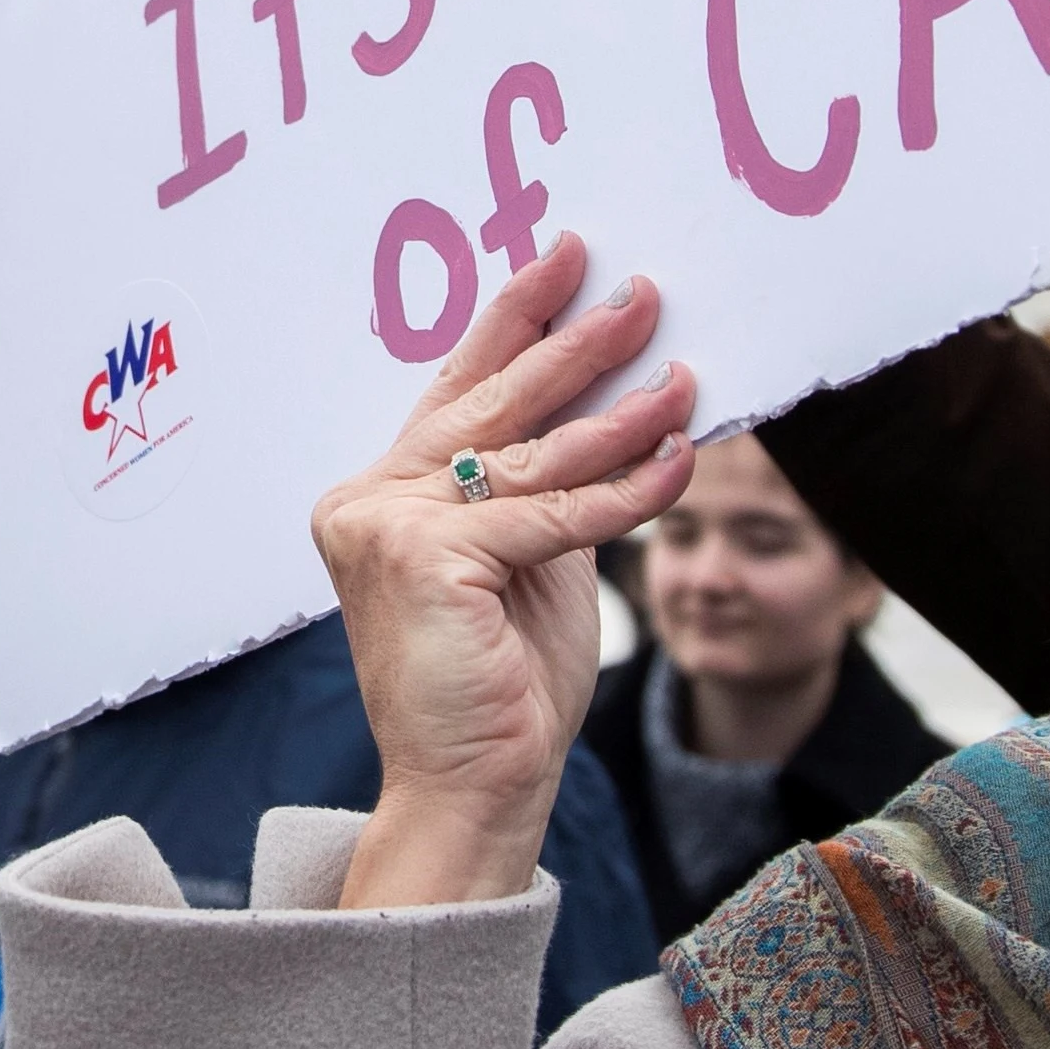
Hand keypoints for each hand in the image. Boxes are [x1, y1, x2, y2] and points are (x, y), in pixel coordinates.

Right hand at [315, 235, 695, 910]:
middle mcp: (368, 499)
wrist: (471, 791)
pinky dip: (625, 489)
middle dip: (574, 342)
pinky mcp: (429, 558)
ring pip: (530, 455)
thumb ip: (543, 489)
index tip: (563, 257)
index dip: (513, 320)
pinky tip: (678, 461)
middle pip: (491, 404)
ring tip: (681, 371)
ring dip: (619, 410)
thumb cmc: (502, 687)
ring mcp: (387, 526)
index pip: (457, 389)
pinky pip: (553, 512)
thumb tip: (614, 405)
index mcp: (380, 495)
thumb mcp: (531, 563)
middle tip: (639, 291)